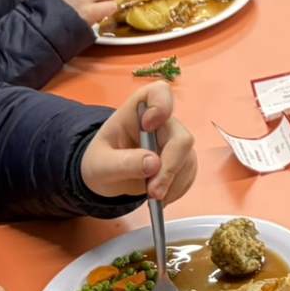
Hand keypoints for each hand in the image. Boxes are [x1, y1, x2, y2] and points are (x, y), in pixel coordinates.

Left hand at [80, 82, 198, 202]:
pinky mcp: (183, 161)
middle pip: (181, 138)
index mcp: (139, 110)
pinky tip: (159, 196)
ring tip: (150, 197)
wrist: (107, 177)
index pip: (160, 93)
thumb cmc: (101, 161)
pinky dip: (175, 190)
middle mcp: (163, 121)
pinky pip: (188, 175)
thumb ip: (123, 163)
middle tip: (153, 192)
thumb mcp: (101, 165)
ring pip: (187, 161)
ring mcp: (175, 141)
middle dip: (169, 168)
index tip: (148, 126)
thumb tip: (153, 164)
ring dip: (171, 184)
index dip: (161, 106)